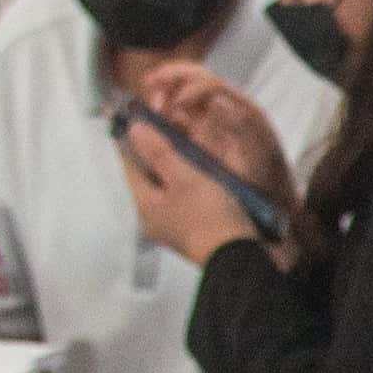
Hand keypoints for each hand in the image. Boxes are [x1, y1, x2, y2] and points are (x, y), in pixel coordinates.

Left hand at [113, 61, 290, 264]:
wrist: (243, 256)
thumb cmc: (211, 219)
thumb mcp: (183, 177)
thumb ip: (158, 151)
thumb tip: (135, 130)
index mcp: (146, 206)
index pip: (130, 164)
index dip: (132, 138)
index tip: (137, 117)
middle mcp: (157, 218)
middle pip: (150, 174)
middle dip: (158, 150)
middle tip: (168, 124)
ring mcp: (177, 225)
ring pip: (171, 185)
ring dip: (178, 164)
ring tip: (188, 142)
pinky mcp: (198, 228)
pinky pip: (189, 197)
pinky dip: (194, 180)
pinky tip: (206, 169)